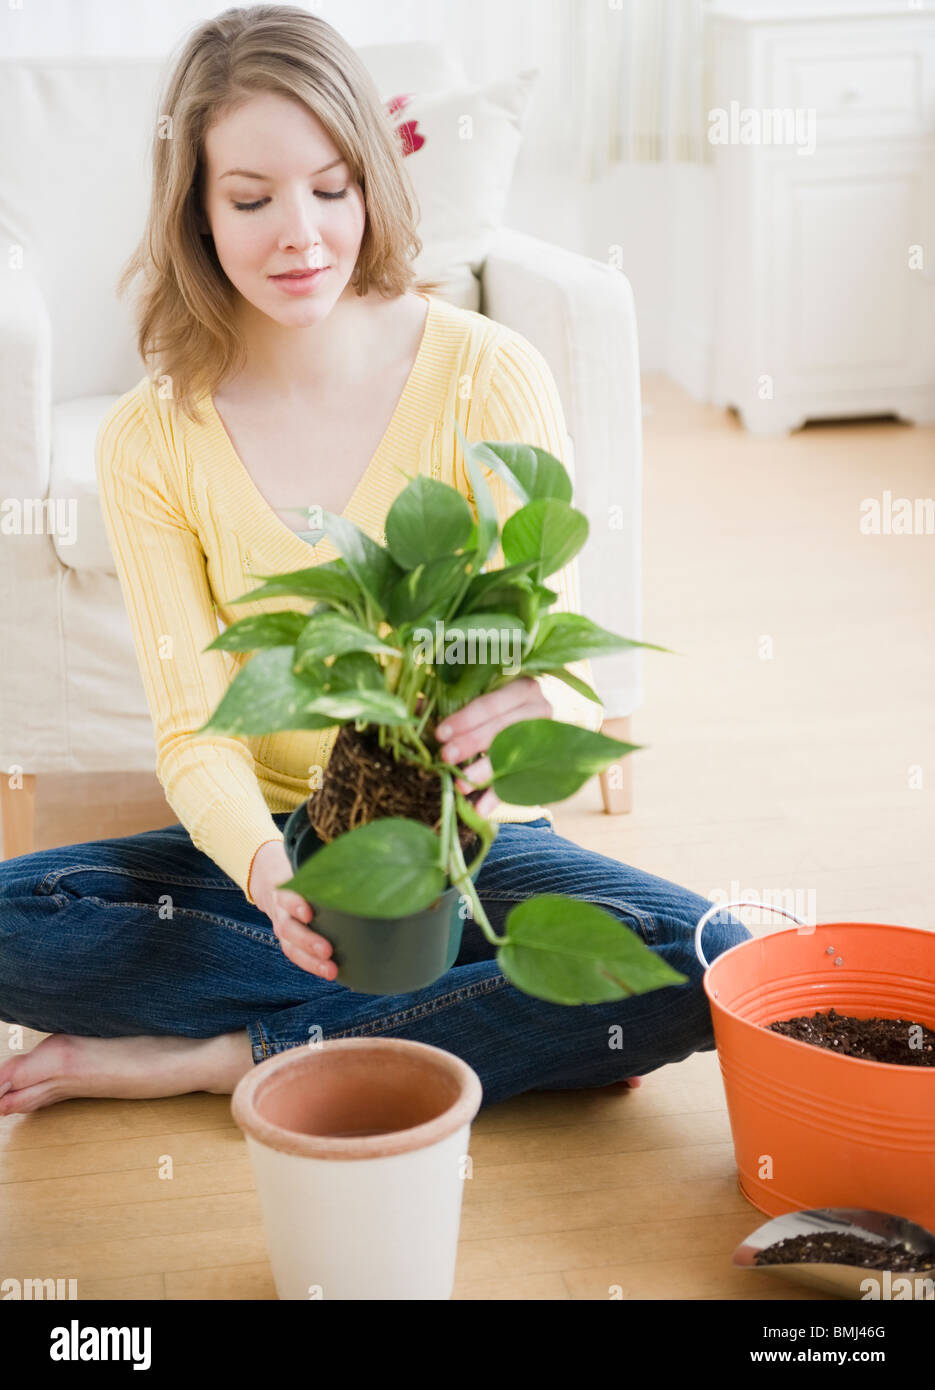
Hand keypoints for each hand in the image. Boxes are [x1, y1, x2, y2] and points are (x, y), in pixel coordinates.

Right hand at [248, 840, 336, 980]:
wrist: (268, 879)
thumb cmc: (297, 868)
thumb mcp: (302, 860)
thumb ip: (324, 865)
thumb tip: (362, 859)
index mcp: (284, 887)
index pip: (287, 896)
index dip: (295, 904)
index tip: (308, 912)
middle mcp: (280, 909)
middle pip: (289, 928)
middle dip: (308, 941)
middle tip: (327, 951)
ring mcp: (282, 927)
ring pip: (291, 947)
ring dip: (311, 961)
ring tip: (331, 970)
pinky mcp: (287, 940)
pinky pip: (296, 955)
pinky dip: (311, 965)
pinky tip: (330, 973)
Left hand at [434, 677, 552, 816]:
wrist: (559, 716)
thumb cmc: (511, 705)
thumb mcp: (489, 695)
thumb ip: (456, 701)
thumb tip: (416, 708)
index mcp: (522, 688)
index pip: (490, 704)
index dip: (464, 720)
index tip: (440, 734)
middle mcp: (540, 710)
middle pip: (502, 729)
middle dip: (471, 745)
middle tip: (445, 759)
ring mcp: (548, 739)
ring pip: (514, 756)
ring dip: (485, 772)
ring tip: (460, 786)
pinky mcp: (548, 764)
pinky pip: (523, 782)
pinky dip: (500, 796)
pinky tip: (480, 809)